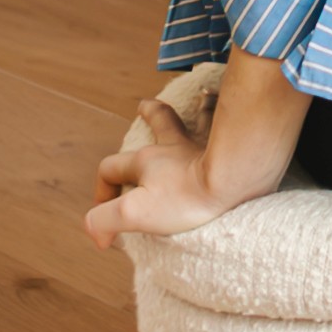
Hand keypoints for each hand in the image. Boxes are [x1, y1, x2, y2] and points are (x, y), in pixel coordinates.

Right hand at [87, 54, 293, 246]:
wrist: (233, 183)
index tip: (106, 213)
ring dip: (196, 106)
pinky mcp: (233, 144)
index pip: (111, 169)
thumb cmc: (186, 199)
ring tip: (201, 96)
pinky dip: (231, 109)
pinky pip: (232, 119)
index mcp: (146, 162)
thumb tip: (97, 235)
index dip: (102, 189)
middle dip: (148, 116)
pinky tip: (234, 103)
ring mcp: (205, 143)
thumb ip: (105, 221)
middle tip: (142, 107)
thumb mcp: (135, 214)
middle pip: (158, 124)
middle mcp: (173, 146)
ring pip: (198, 116)